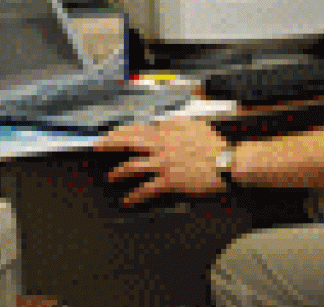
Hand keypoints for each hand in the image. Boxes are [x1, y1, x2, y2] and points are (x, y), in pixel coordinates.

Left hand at [94, 118, 229, 206]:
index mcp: (167, 130)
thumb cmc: (214, 145)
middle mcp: (161, 145)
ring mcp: (163, 163)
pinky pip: (145, 189)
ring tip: (111, 177)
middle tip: (97, 147)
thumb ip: (175, 123)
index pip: (138, 128)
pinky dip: (134, 196)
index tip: (111, 134)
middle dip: (109, 144)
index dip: (121, 131)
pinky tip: (127, 200)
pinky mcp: (168, 181)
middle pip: (128, 142)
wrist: (226, 162)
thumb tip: (161, 123)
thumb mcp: (195, 125)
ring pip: (132, 166)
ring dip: (118, 172)